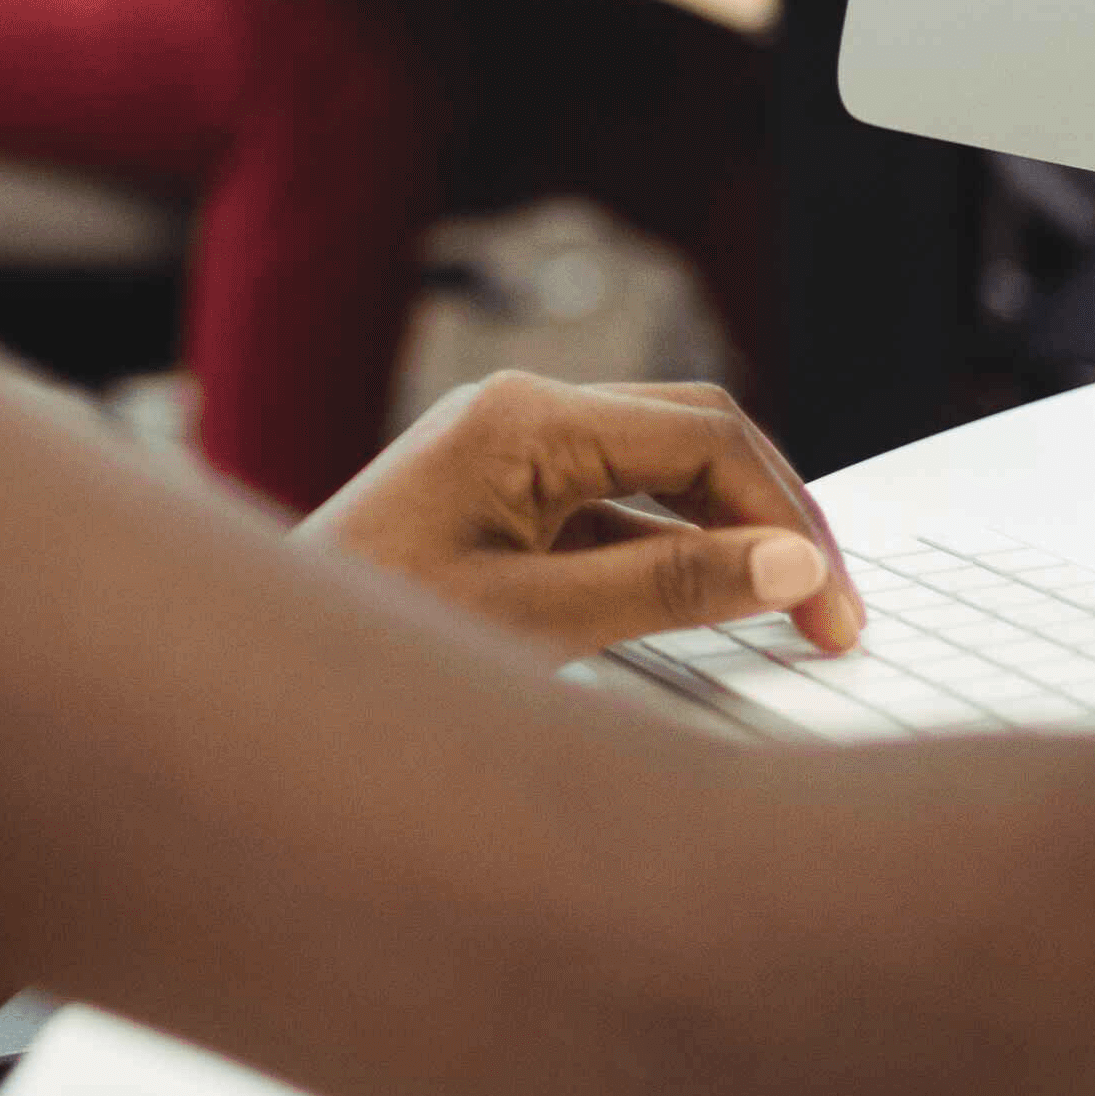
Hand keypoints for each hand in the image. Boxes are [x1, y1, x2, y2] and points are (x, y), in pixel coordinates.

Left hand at [306, 371, 868, 662]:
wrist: (261, 681)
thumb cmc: (371, 641)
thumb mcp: (538, 624)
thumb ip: (672, 588)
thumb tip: (795, 564)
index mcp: (525, 417)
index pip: (703, 437)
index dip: (787, 518)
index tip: (833, 607)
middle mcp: (521, 414)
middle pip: (693, 435)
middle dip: (774, 515)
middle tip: (834, 612)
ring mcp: (509, 453)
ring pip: (660, 471)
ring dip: (730, 534)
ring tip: (794, 613)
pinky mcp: (501, 499)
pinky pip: (614, 510)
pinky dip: (673, 553)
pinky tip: (714, 609)